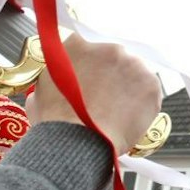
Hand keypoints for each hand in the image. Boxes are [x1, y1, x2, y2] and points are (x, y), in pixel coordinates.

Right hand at [26, 34, 160, 153]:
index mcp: (76, 44)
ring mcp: (132, 64)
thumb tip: (54, 85)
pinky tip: (128, 117)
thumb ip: (50, 80)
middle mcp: (107, 47)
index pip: (85, 47)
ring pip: (133, 73)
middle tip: (102, 98)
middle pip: (113, 57)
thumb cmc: (55, 123)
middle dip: (109, 75)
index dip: (87, 65)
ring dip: (127, 87)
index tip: (87, 77)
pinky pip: (149, 90)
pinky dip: (142, 103)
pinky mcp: (151, 83)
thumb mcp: (38, 94)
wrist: (76, 145)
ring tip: (115, 112)